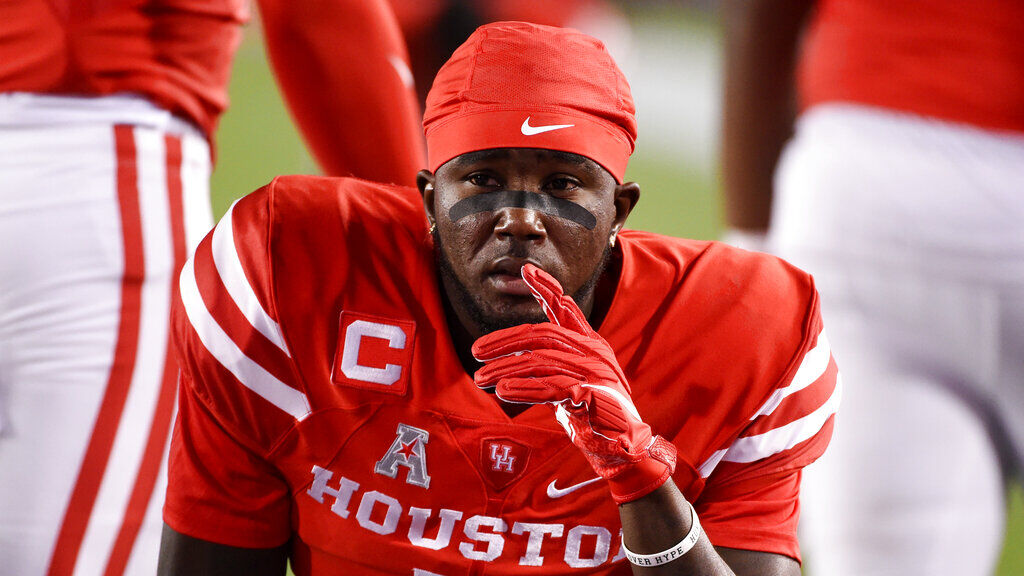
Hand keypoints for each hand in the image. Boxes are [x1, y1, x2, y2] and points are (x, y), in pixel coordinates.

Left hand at [472, 264, 675, 503]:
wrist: (623, 446)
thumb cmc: (594, 411)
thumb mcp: (574, 377)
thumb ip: (553, 359)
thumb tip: (520, 347)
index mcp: (590, 343)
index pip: (566, 309)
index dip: (547, 288)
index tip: (526, 270)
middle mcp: (593, 352)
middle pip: (542, 335)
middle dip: (505, 341)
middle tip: (476, 352)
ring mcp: (594, 373)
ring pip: (541, 361)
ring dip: (506, 369)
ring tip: (481, 379)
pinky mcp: (591, 396)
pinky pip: (552, 388)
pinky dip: (526, 389)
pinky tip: (505, 391)